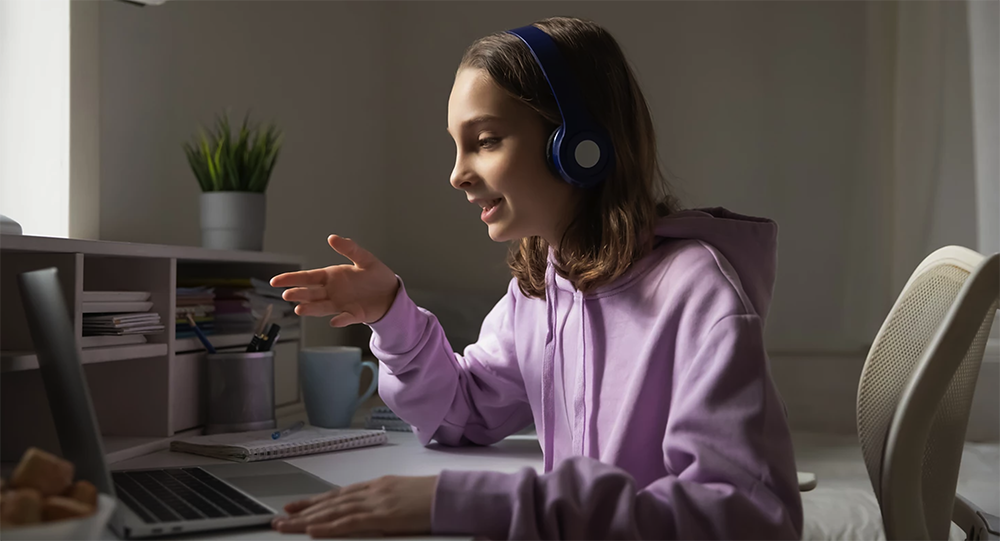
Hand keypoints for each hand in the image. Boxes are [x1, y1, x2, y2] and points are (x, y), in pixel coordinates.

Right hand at [270, 235, 398, 326]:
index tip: (276, 281)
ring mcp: (341, 304)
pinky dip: (340, 320)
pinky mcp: (354, 314)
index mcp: (332, 276)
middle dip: (299, 294)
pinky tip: (335, 321)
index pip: (307, 277)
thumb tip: (332, 238)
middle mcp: (332, 291)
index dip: (291, 278)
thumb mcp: (364, 259)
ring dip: (312, 309)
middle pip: (311, 293)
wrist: (391, 293)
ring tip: (300, 309)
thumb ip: (349, 249)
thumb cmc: (377, 276)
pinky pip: (345, 317)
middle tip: (287, 295)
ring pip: (322, 307)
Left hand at [272, 475, 436, 537]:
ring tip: (285, 526)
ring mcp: (376, 502)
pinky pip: (350, 522)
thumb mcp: (405, 497)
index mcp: (378, 486)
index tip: (296, 507)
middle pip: (331, 502)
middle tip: (279, 519)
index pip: (339, 494)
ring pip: (333, 511)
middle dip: (303, 511)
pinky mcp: (383, 516)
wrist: (452, 495)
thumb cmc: (435, 498)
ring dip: (307, 520)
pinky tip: (312, 530)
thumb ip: (386, 504)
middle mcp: (372, 491)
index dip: (315, 501)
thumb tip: (373, 514)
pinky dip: (329, 526)